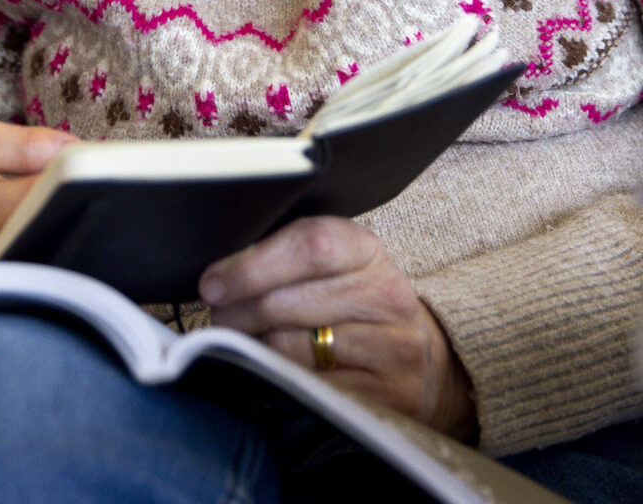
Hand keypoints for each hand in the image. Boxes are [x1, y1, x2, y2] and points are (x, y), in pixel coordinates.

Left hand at [199, 215, 477, 439]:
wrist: (429, 364)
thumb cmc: (362, 310)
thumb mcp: (336, 270)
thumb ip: (287, 261)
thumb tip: (219, 277)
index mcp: (368, 252)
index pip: (310, 245)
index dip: (252, 264)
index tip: (213, 283)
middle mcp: (387, 297)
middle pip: (288, 300)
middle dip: (238, 312)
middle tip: (219, 319)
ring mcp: (390, 349)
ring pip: (291, 348)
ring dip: (253, 349)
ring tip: (247, 344)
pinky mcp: (384, 396)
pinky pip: (309, 388)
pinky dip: (281, 380)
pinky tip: (276, 372)